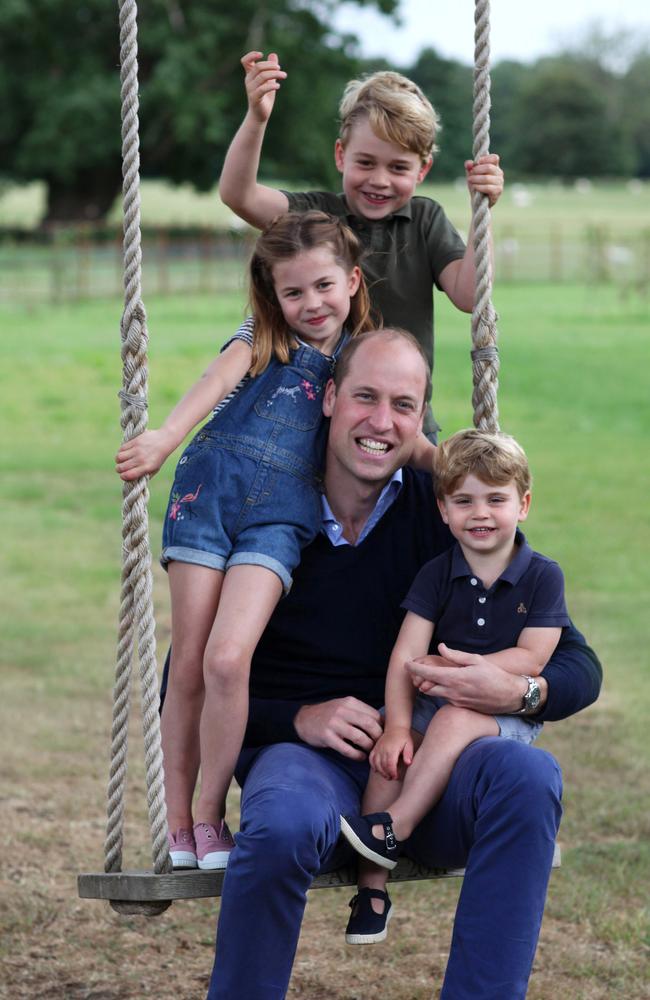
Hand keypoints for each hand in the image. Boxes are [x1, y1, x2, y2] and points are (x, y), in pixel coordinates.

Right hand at [115, 428, 174, 479]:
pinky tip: (125, 452)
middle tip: (121, 468)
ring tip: (122, 460)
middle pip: (121, 467)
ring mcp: (137, 450)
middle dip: (119, 469)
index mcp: (146, 468)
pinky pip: (121, 448)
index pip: (128, 475)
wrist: (164, 440)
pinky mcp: (135, 442)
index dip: (123, 476)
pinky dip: (121, 451)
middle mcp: (141, 459)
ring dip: (118, 460)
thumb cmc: (159, 457)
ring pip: (119, 457)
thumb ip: (145, 475)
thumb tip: (132, 480)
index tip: (123, 475)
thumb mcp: (155, 469)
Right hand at [241, 51, 286, 122]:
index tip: (262, 54)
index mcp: (250, 75)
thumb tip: (273, 54)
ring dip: (275, 74)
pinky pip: (263, 88)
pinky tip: (278, 86)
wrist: (260, 115)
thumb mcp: (269, 80)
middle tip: (280, 69)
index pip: (245, 61)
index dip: (252, 55)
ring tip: (284, 75)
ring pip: (262, 76)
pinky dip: (272, 86)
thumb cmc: (265, 97)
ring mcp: (251, 89)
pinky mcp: (255, 98)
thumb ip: (270, 68)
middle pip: (258, 67)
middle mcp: (248, 80)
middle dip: (271, 66)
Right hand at [293, 698, 383, 759]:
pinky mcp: (327, 736)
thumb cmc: (329, 715)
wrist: (304, 719)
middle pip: (369, 725)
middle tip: (380, 745)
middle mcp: (342, 711)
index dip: (382, 727)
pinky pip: (347, 749)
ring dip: (368, 747)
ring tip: (370, 752)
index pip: (374, 714)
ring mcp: (334, 723)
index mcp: (349, 702)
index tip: (384, 736)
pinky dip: (357, 755)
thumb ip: (360, 712)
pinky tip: (360, 757)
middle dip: (378, 737)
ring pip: (359, 737)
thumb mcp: (343, 706)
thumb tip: (383, 723)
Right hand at [369, 727, 413, 780]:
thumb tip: (408, 763)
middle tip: (392, 778)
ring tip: (386, 776)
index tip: (396, 777)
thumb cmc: (404, 737)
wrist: (395, 727)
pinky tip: (377, 770)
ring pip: (376, 763)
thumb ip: (408, 754)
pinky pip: (371, 758)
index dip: (392, 772)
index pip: (390, 764)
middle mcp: (383, 749)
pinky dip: (373, 765)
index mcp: (392, 749)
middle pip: (382, 765)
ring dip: (380, 771)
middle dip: (387, 774)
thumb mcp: (409, 744)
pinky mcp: (375, 748)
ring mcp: (378, 749)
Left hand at [406, 643, 531, 714]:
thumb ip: (455, 655)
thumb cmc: (494, 675)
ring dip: (428, 685)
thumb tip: (440, 647)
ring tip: (427, 675)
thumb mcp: (476, 660)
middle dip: (418, 678)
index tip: (406, 664)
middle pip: (426, 686)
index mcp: (455, 678)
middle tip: (415, 670)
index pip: (428, 673)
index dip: (414, 668)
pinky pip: (444, 698)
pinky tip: (444, 683)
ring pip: (434, 693)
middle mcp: (453, 692)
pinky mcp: (460, 706)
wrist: (509, 696)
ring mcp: (456, 701)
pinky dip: (440, 690)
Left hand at [465, 153, 503, 206]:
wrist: (479, 202)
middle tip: (470, 174)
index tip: (476, 163)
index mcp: (494, 166)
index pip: (494, 158)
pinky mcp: (498, 191)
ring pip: (487, 178)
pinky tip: (474, 187)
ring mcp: (500, 182)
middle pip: (489, 167)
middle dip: (477, 170)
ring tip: (469, 180)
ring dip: (476, 179)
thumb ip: (469, 167)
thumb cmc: (476, 185)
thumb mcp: (471, 175)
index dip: (484, 159)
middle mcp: (499, 173)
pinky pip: (488, 188)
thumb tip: (468, 163)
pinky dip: (479, 187)